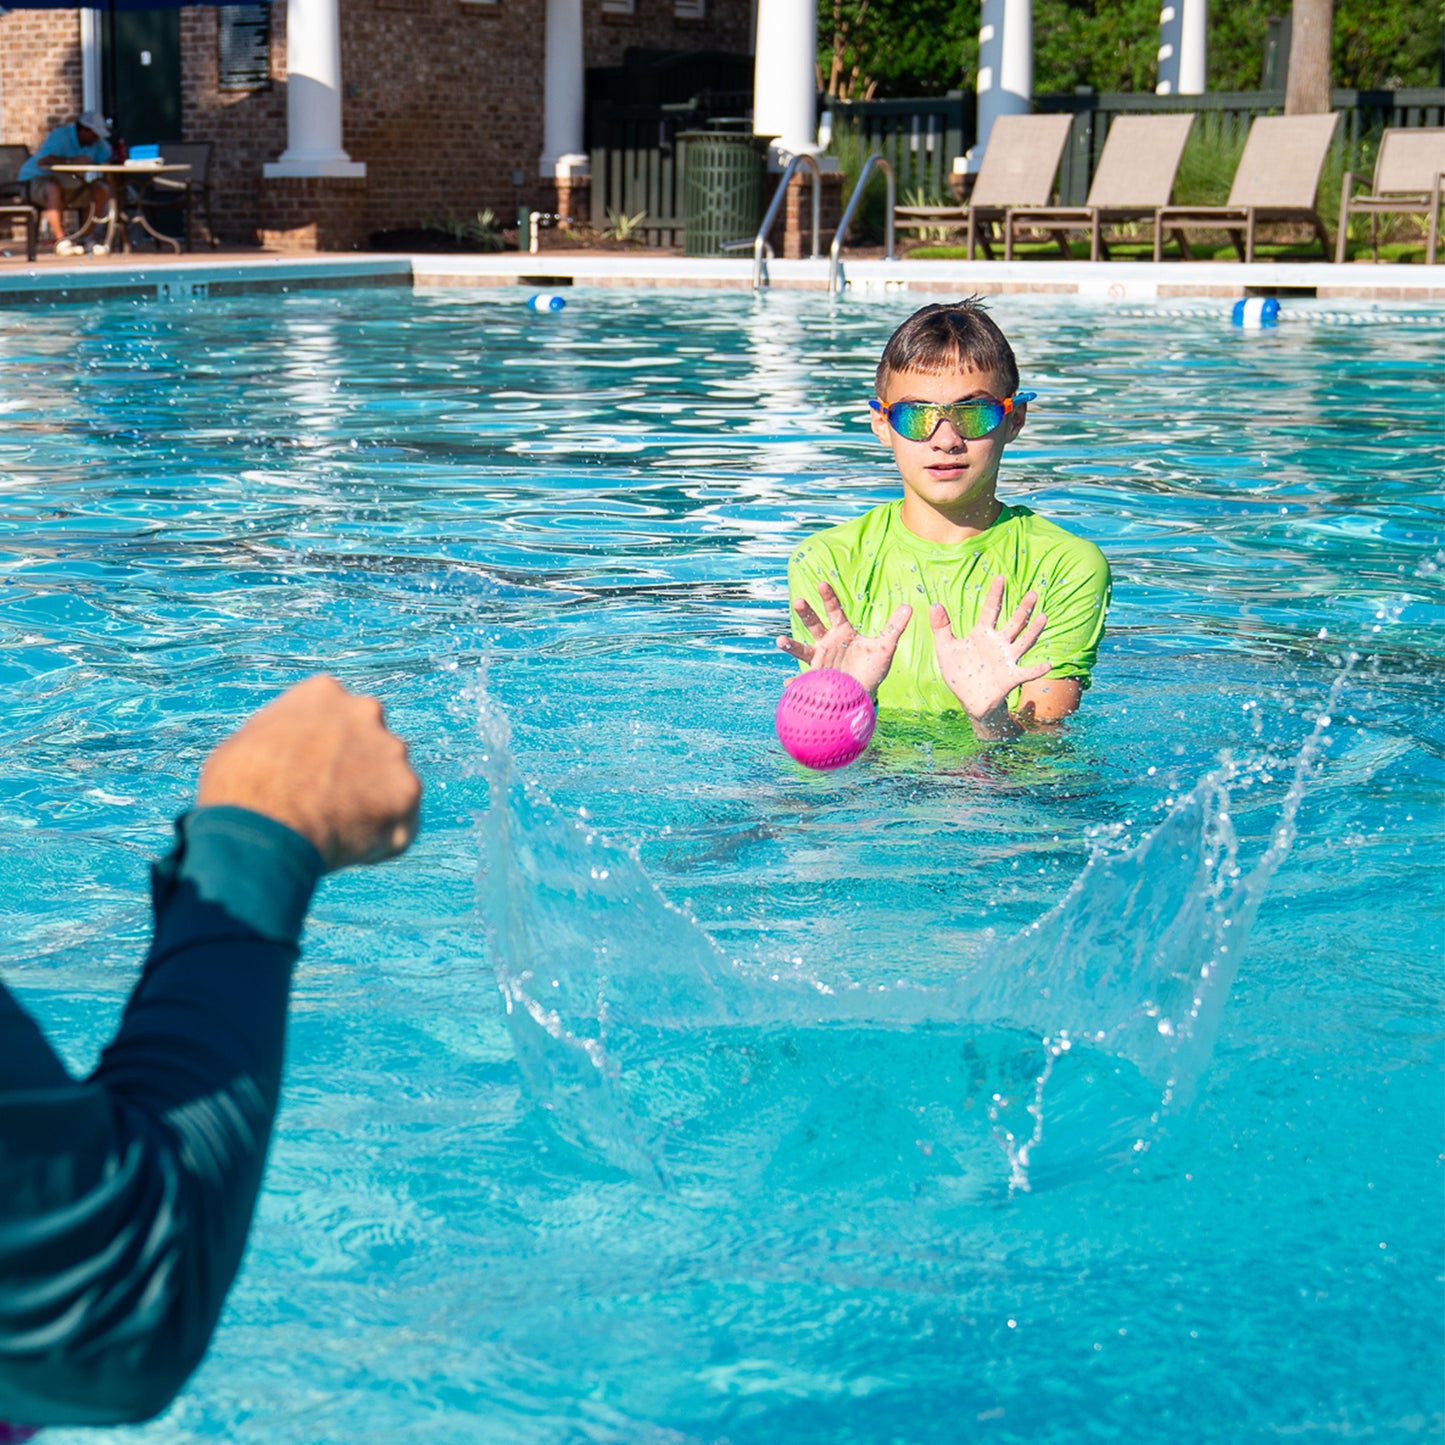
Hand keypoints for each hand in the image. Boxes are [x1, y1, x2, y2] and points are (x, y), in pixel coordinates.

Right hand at [196, 675, 420, 870]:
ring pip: (389, 782)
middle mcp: (366, 712)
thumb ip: (281, 742)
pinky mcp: (408, 791)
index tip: (308, 773)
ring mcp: (392, 751)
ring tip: (333, 830)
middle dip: (356, 771)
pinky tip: (349, 848)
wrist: (265, 826)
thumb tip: (282, 759)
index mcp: (323, 693)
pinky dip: (381, 838)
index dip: (322, 750)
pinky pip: (401, 821)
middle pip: (369, 744)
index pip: (335, 718)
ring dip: (370, 804)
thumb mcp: (246, 746)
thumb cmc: (240, 790)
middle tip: (328, 802)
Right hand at [777, 580, 911, 696]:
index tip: (821, 584)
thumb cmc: (872, 670)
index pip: (833, 610)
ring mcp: (819, 660)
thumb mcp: (885, 647)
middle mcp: (827, 643)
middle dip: (806, 613)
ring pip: (801, 649)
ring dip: (791, 645)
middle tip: (799, 601)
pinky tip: (789, 684)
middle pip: (813, 624)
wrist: (863, 693)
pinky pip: (803, 681)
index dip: (828, 597)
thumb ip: (894, 627)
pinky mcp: (815, 678)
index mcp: (842, 632)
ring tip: (780, 641)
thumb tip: (909, 606)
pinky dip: (795, 684)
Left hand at [930, 576, 1050, 737]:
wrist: (969, 700)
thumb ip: (940, 627)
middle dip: (1023, 609)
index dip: (995, 594)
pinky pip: (1026, 672)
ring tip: (1043, 617)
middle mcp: (998, 643)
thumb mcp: (945, 649)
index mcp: (982, 634)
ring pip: (1023, 642)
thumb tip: (934, 604)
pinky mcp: (1010, 677)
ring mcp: (1007, 659)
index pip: (990, 610)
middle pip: (1014, 623)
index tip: (1000, 577)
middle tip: (1033, 593)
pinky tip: (1047, 664)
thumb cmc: (959, 672)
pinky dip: (1036, 669)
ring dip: (1033, 631)